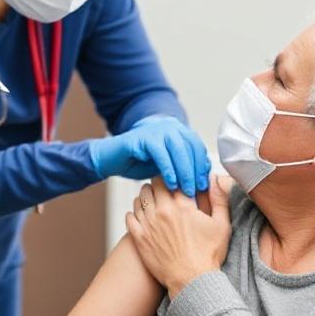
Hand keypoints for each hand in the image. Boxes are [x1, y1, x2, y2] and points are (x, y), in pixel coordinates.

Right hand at [89, 116, 210, 196]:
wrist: (111, 159)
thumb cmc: (138, 163)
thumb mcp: (166, 165)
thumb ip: (182, 166)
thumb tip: (203, 176)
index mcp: (177, 131)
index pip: (197, 146)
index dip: (202, 166)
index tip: (203, 185)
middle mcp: (169, 126)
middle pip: (190, 147)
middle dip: (195, 170)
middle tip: (196, 189)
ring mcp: (156, 129)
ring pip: (178, 149)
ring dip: (184, 171)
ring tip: (185, 189)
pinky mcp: (144, 137)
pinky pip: (161, 153)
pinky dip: (168, 169)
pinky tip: (171, 183)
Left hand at [126, 175, 233, 297]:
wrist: (192, 282)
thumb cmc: (208, 255)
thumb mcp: (222, 226)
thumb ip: (219, 200)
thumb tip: (214, 179)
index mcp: (182, 206)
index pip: (171, 179)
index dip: (173, 178)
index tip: (176, 182)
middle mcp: (162, 212)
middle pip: (152, 185)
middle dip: (158, 185)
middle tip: (164, 190)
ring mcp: (148, 225)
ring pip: (139, 198)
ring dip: (146, 197)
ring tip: (153, 202)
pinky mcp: (139, 238)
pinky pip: (129, 216)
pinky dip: (134, 213)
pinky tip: (143, 217)